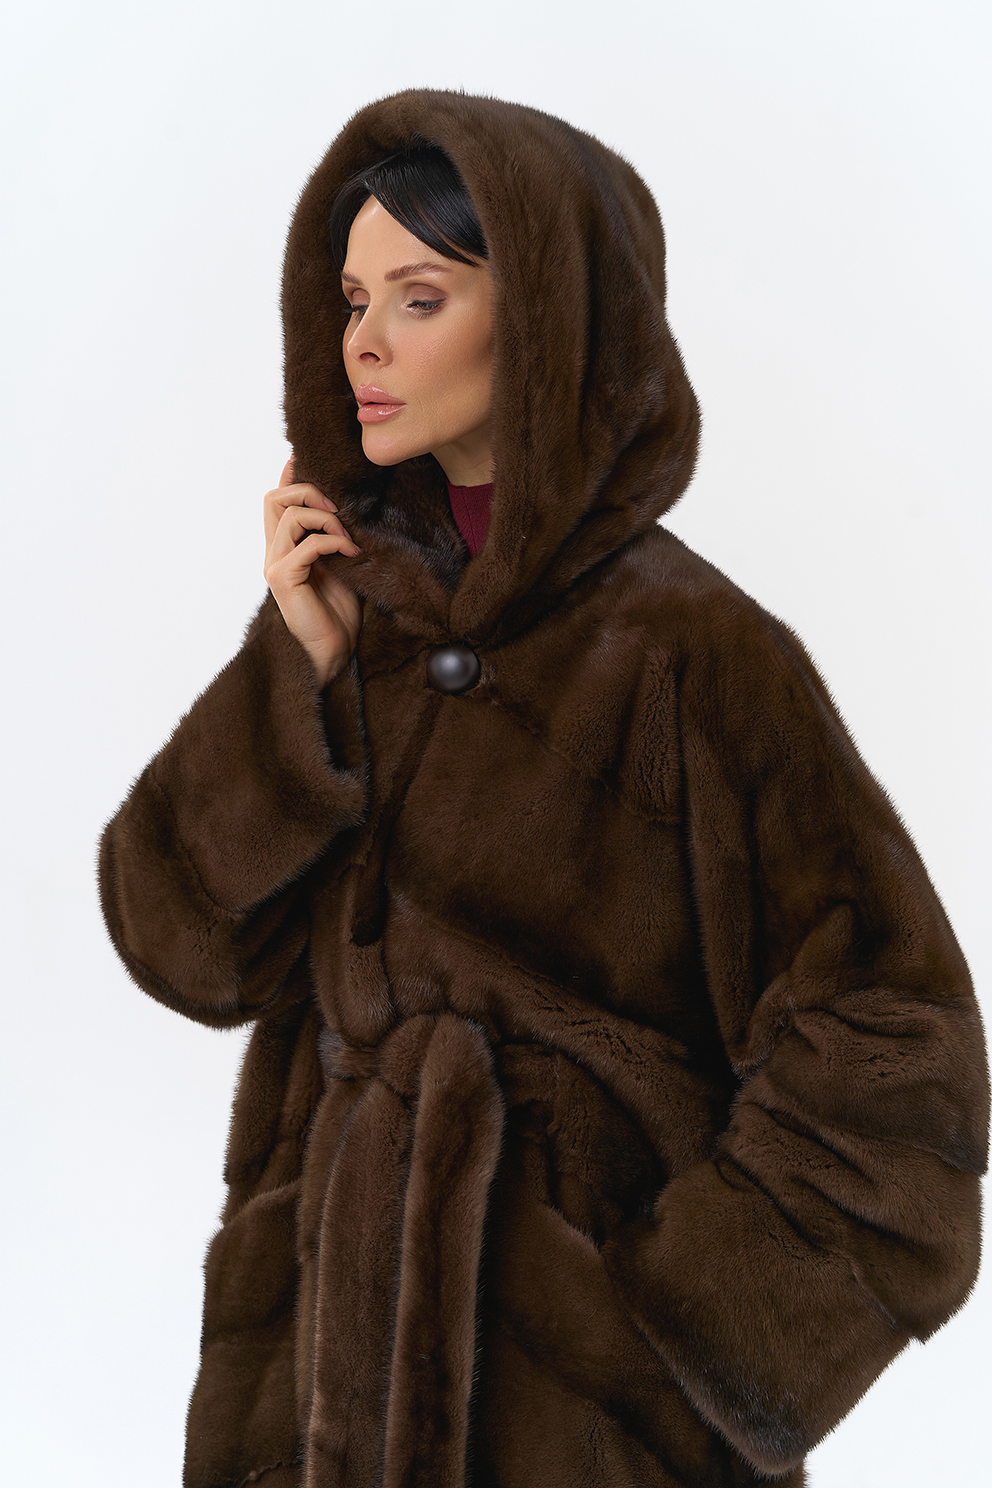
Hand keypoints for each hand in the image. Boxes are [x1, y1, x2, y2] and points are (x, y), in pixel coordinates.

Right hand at [263, 456, 363, 688]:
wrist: (335, 653)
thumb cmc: (340, 613)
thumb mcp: (340, 563)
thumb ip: (334, 535)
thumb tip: (347, 504)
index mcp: (285, 546)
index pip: (276, 499)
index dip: (290, 474)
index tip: (309, 460)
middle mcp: (273, 552)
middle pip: (273, 497)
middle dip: (309, 492)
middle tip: (339, 511)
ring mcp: (275, 565)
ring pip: (287, 515)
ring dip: (324, 518)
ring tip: (347, 538)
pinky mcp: (283, 580)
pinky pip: (305, 544)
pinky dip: (332, 542)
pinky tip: (351, 554)